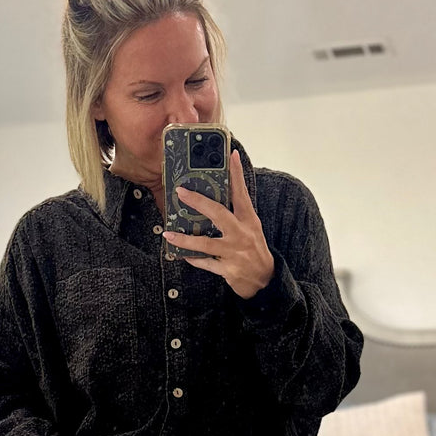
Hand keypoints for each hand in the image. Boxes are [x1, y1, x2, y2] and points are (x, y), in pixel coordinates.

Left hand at [161, 148, 275, 298]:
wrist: (266, 280)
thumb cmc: (254, 250)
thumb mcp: (251, 228)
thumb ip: (236, 214)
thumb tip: (215, 197)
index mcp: (249, 221)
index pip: (242, 193)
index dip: (236, 174)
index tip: (230, 155)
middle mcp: (242, 234)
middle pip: (219, 214)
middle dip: (198, 202)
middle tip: (181, 192)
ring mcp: (234, 253)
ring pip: (206, 243)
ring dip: (185, 239)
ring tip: (169, 233)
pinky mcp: (228, 270)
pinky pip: (206, 263)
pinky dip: (194, 259)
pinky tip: (181, 254)